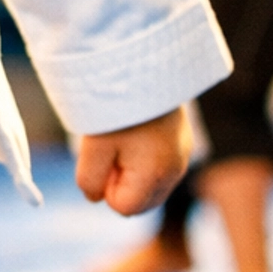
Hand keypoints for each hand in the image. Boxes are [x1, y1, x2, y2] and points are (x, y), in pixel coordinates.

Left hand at [76, 107, 190, 217]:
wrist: (144, 64)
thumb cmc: (115, 106)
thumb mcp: (93, 146)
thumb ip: (90, 181)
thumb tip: (96, 198)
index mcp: (155, 175)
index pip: (123, 208)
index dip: (105, 187)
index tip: (104, 156)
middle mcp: (175, 171)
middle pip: (140, 202)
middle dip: (120, 184)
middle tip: (113, 149)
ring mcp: (182, 157)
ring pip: (149, 187)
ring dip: (131, 173)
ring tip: (124, 139)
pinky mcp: (181, 143)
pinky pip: (158, 168)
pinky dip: (142, 160)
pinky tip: (136, 133)